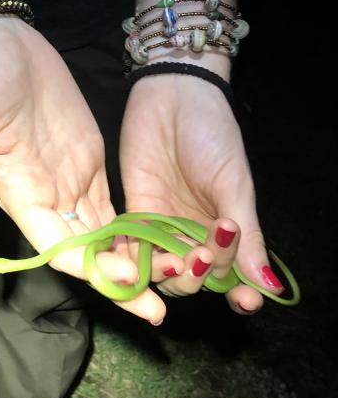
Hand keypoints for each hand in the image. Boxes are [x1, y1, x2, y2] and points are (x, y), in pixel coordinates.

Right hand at [0, 16, 148, 314]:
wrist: (0, 40)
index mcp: (21, 197)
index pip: (60, 250)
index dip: (92, 273)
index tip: (130, 289)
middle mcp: (48, 197)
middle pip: (86, 253)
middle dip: (119, 282)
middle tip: (158, 310)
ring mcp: (71, 178)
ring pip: (104, 234)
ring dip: (131, 260)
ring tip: (170, 281)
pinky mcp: (89, 157)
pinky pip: (112, 203)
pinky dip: (134, 226)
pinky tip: (159, 242)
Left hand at [119, 72, 284, 323]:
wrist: (173, 95)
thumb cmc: (212, 135)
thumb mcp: (234, 184)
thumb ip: (247, 236)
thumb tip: (266, 285)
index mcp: (226, 230)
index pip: (232, 273)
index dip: (238, 292)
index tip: (245, 302)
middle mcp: (193, 234)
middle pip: (193, 277)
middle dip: (199, 277)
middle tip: (203, 258)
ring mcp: (162, 225)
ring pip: (160, 267)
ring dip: (165, 272)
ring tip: (174, 261)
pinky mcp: (133, 211)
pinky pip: (130, 246)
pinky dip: (130, 258)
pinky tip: (131, 261)